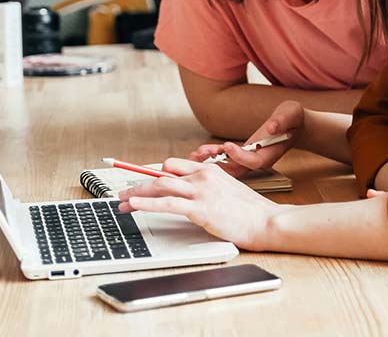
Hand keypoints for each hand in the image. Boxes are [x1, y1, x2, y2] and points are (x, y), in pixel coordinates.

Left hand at [118, 158, 281, 249]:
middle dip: (140, 182)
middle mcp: (203, 176)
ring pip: (160, 186)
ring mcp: (201, 191)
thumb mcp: (229, 190)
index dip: (153, 172)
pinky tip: (134, 205)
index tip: (139, 177)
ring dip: (137, 192)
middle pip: (162, 174)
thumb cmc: (251, 211)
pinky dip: (146, 203)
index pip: (174, 166)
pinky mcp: (200, 209)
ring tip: (121, 201)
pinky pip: (167, 203)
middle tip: (123, 191)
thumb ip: (210, 187)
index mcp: (210, 170)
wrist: (266, 221)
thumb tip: (191, 193)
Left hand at [189, 100, 303, 177]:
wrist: (295, 126)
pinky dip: (214, 155)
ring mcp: (250, 158)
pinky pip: (228, 157)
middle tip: (200, 156)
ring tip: (195, 154)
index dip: (239, 156)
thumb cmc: (294, 119)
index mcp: (270, 154)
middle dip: (217, 163)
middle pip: (236, 167)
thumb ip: (281, 121)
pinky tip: (200, 152)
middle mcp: (258, 160)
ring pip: (229, 165)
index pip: (253, 161)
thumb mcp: (291, 115)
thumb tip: (271, 127)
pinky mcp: (245, 152)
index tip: (227, 145)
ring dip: (212, 161)